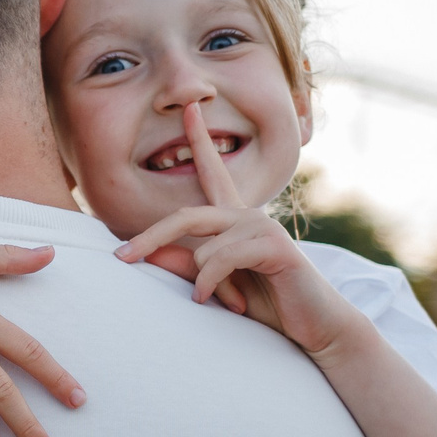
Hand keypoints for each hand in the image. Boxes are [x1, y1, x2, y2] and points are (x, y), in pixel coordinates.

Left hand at [113, 104, 364, 358]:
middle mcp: (248, 215)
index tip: (190, 108)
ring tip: (221, 303)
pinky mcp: (273, 245)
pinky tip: (225, 302)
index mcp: (235, 220)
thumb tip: (147, 253)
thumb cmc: (267, 306)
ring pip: (201, 247)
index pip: (213, 173)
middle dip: (149, 239)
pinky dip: (211, 283)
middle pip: (186, 217)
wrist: (316, 327)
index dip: (200, 139)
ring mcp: (262, 227)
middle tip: (120, 258)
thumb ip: (186, 267)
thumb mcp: (217, 286)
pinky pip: (221, 259)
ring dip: (202, 282)